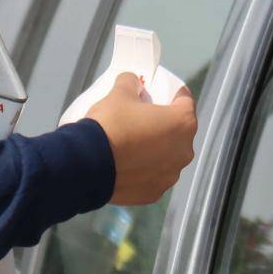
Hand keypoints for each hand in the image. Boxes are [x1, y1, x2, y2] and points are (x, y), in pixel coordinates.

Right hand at [86, 73, 196, 204]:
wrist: (87, 164)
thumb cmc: (110, 125)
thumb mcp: (119, 93)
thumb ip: (130, 82)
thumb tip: (131, 81)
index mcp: (182, 124)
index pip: (185, 101)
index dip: (173, 94)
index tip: (162, 92)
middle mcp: (183, 152)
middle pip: (178, 131)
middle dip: (164, 123)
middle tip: (144, 118)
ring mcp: (170, 175)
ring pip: (167, 156)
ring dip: (156, 149)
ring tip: (133, 143)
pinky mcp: (154, 193)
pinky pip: (152, 176)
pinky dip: (144, 169)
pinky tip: (127, 163)